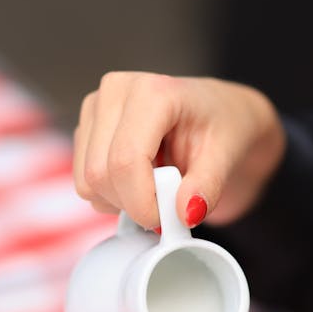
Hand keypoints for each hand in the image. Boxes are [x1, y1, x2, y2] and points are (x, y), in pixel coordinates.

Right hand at [73, 72, 285, 228]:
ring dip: (121, 202)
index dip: (142, 202)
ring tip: (156, 187)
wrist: (219, 115)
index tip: (167, 220)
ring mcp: (95, 108)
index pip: (126, 160)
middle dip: (133, 205)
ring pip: (88, 182)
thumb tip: (184, 213)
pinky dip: (112, 196)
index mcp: (153, 91)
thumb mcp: (227, 157)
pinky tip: (140, 180)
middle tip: (168, 204)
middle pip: (100, 174)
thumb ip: (207, 186)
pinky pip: (85, 182)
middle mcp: (115, 91)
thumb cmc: (224, 127)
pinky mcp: (86, 128)